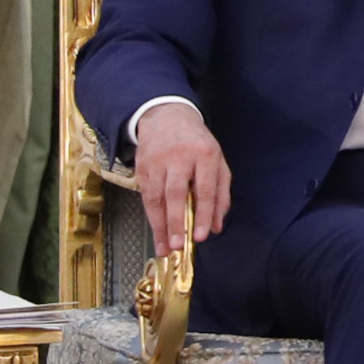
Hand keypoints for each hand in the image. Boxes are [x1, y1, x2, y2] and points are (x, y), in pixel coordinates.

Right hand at [135, 104, 231, 251]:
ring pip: (156, 197)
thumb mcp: (217, 161)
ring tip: (166, 247)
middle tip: (178, 245)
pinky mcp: (141, 167)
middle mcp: (179, 157)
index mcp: (205, 154)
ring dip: (160, 225)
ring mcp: (157, 161)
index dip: (203, 214)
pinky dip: (151, 217)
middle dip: (177, 221)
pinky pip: (146, 196)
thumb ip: (221, 193)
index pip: (205, 189)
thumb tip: (216, 226)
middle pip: (176, 193)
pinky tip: (157, 232)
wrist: (167, 116)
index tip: (202, 236)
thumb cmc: (197, 144)